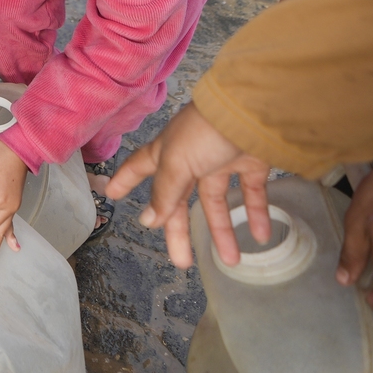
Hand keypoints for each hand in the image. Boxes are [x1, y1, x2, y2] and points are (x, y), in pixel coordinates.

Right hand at [108, 104, 275, 268]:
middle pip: (180, 200)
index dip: (125, 181)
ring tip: (231, 260)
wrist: (252, 111)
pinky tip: (261, 236)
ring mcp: (221, 159)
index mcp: (167, 153)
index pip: (140, 168)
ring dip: (223, 231)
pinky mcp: (251, 162)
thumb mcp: (177, 162)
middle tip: (182, 261)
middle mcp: (191, 158)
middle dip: (179, 231)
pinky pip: (253, 194)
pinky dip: (256, 215)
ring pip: (218, 202)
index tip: (112, 194)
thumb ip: (165, 193)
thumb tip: (149, 220)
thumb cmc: (205, 132)